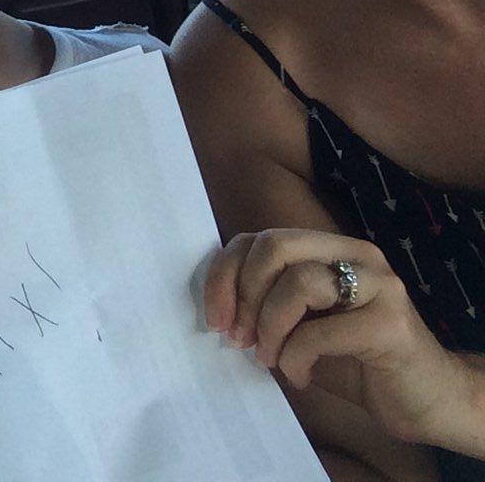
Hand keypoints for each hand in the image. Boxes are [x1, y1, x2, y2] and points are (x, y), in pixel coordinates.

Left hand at [204, 228, 466, 446]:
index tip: (216, 319)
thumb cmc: (353, 361)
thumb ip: (267, 300)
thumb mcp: (300, 322)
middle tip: (238, 338)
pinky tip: (300, 376)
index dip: (225, 275)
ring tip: (270, 358)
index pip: (259, 239)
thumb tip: (218, 304)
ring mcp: (379, 285)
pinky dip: (295, 358)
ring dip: (270, 328)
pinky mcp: (391, 323)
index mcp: (330, 247)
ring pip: (298, 282)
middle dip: (244, 295)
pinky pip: (319, 332)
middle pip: (275, 246)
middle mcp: (357, 254)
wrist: (424, 399)